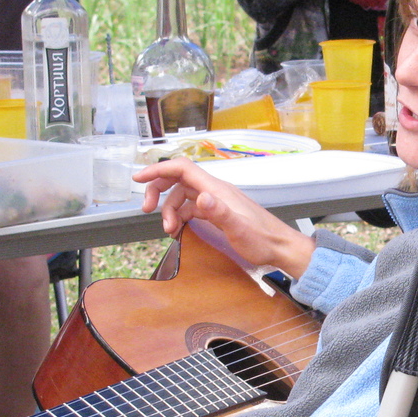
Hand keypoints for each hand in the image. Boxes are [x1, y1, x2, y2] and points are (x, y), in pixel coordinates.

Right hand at [137, 158, 317, 278]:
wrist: (279, 248)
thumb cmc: (262, 240)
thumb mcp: (239, 229)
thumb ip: (220, 212)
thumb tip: (200, 197)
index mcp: (216, 189)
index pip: (182, 168)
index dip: (158, 169)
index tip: (138, 178)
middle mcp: (214, 191)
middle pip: (178, 179)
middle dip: (158, 190)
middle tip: (146, 209)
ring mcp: (215, 201)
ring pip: (182, 196)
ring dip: (169, 210)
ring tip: (167, 231)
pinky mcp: (217, 213)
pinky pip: (191, 208)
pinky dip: (179, 217)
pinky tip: (177, 230)